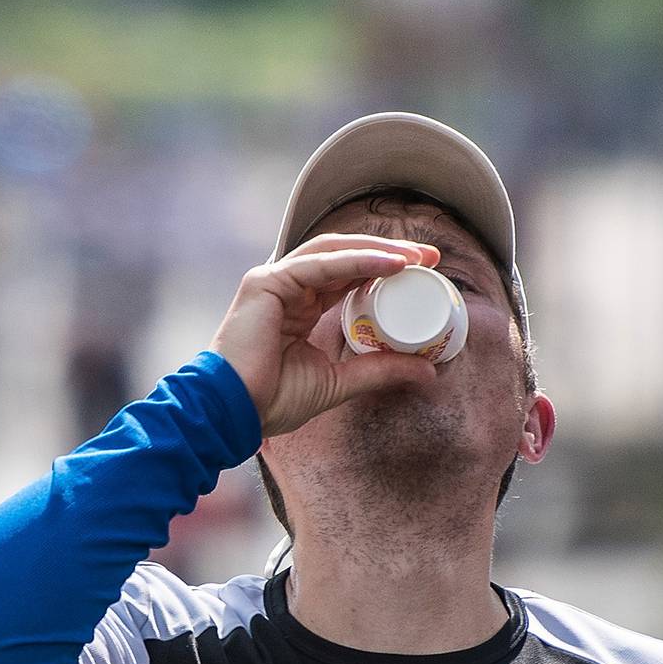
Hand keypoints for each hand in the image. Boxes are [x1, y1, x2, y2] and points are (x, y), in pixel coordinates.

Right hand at [210, 233, 442, 436]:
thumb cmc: (271, 400)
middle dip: (388, 252)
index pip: (348, 275)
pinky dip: (356, 260)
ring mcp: (274, 280)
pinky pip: (319, 265)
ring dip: (377, 250)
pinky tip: (388, 263)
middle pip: (344, 255)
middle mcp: (287, 286)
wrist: (232, 413)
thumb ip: (378, 370)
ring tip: (414, 258)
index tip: (425, 272)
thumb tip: (428, 370)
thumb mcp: (338, 382)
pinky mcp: (266, 283)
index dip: (385, 269)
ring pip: (333, 251)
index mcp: (300, 305)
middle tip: (429, 258)